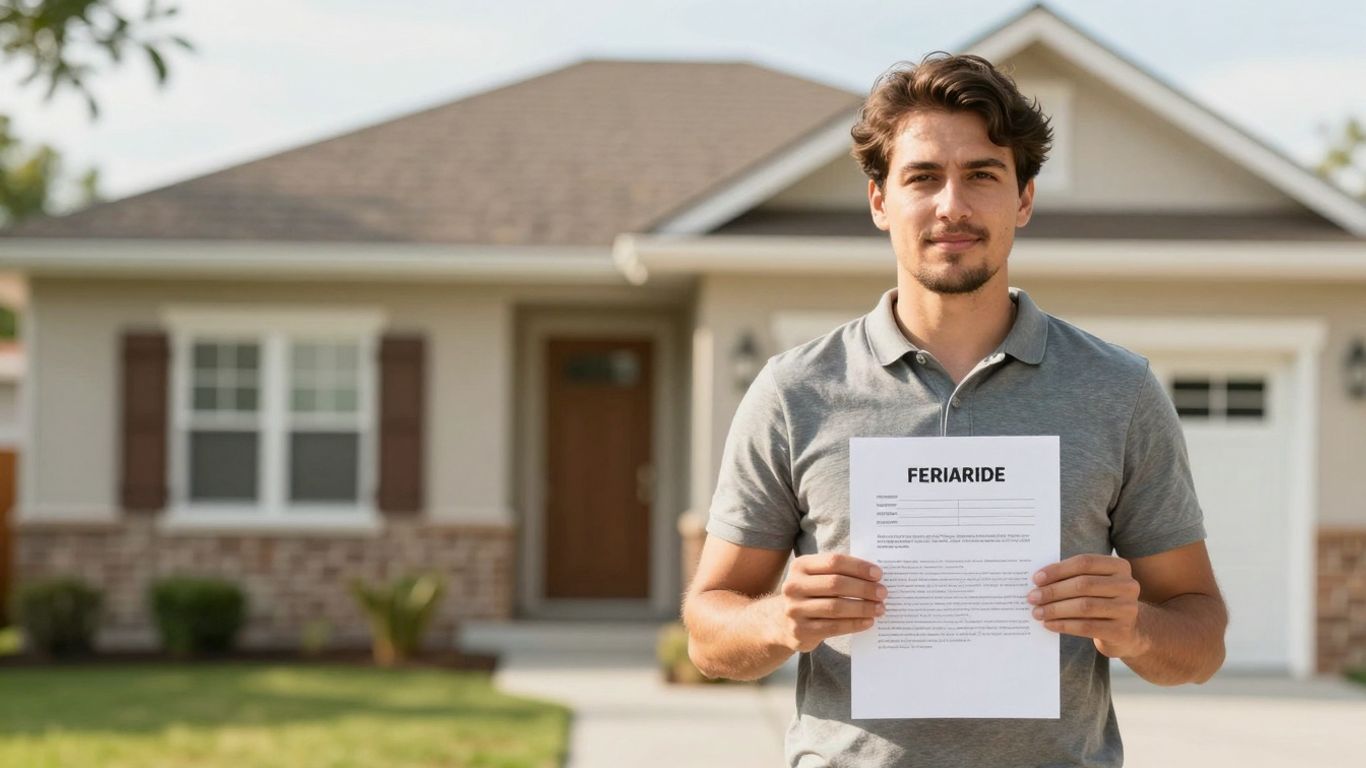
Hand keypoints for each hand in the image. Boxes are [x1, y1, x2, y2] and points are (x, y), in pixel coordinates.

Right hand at [775, 553, 884, 651]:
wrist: (780, 622)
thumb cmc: (809, 594)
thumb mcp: (816, 577)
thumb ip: (838, 572)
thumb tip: (875, 576)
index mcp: (800, 566)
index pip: (834, 561)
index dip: (858, 567)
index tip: (878, 574)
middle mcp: (793, 586)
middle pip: (836, 584)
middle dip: (864, 588)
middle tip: (882, 593)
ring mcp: (794, 609)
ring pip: (836, 607)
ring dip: (862, 608)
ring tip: (879, 608)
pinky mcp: (800, 631)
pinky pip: (833, 627)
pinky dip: (854, 624)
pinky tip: (868, 622)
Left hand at [1028, 553, 1148, 658]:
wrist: (1127, 632)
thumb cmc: (1101, 601)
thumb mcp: (1094, 584)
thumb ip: (1073, 577)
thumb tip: (1039, 581)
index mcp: (1120, 567)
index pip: (1085, 562)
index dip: (1058, 569)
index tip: (1036, 579)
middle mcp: (1128, 585)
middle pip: (1083, 584)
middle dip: (1053, 591)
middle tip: (1032, 597)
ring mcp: (1128, 609)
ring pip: (1084, 606)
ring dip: (1055, 609)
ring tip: (1037, 612)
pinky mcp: (1121, 631)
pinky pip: (1087, 627)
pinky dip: (1064, 625)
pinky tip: (1049, 624)